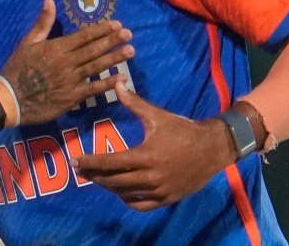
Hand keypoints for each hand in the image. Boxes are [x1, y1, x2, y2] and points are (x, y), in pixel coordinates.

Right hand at [0, 0, 133, 125]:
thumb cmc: (17, 68)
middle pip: (93, 49)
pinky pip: (93, 89)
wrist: (10, 98)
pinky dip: (108, 83)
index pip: (83, 36)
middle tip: (129, 34)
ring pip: (96, 67)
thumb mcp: (27, 42)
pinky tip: (121, 77)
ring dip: (114, 58)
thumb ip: (43, 22)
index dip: (101, 29)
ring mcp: (70, 80)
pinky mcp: (71, 97)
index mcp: (55, 48)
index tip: (117, 24)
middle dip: (112, 41)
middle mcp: (66, 62)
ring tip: (130, 51)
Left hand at [71, 86, 233, 210]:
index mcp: (146, 156)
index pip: (110, 163)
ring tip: (97, 178)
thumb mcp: (158, 115)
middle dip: (94, 176)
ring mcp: (160, 191)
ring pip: (125, 194)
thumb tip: (117, 84)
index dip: (90, 162)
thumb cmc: (183, 130)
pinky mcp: (168, 199)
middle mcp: (151, 177)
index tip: (75, 161)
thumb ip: (134, 103)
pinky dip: (128, 199)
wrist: (213, 148)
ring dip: (108, 187)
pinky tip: (120, 191)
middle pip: (114, 181)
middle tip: (80, 170)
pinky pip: (141, 205)